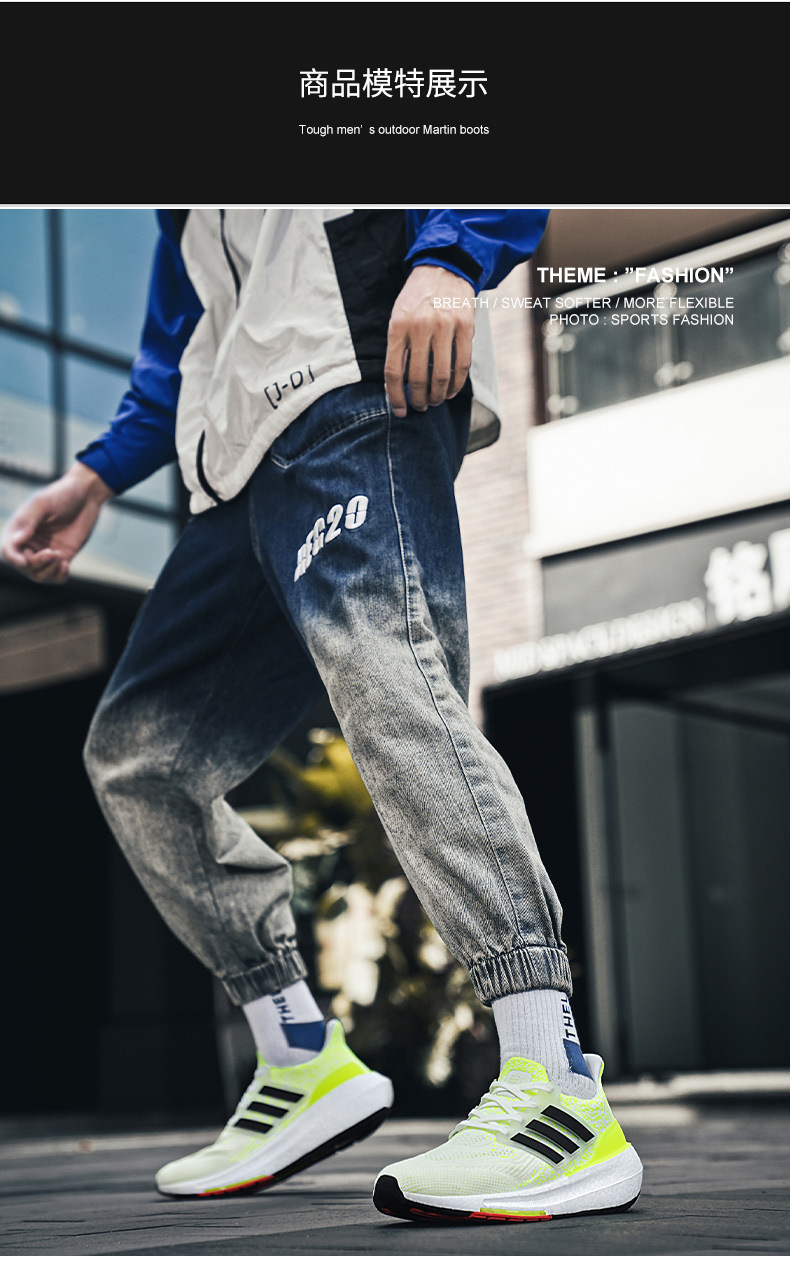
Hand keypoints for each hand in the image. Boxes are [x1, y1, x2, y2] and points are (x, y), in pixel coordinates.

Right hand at [0, 462, 112, 583]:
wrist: (86, 496)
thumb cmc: (61, 494)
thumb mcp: (42, 503)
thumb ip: (28, 522)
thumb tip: (16, 541)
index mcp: (19, 530)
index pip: (8, 550)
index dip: (13, 558)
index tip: (24, 561)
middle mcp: (30, 543)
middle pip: (23, 566)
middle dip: (36, 563)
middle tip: (52, 553)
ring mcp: (46, 552)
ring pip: (38, 575)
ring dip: (48, 571)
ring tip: (60, 557)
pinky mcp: (63, 557)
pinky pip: (56, 577)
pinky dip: (59, 576)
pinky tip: (66, 565)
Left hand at [384, 265, 474, 417]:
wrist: (443, 267)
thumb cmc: (417, 298)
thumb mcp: (398, 316)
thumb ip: (398, 347)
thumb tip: (397, 386)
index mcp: (398, 325)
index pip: (394, 371)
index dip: (395, 397)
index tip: (399, 411)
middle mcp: (421, 326)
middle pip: (418, 377)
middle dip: (418, 399)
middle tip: (419, 407)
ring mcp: (445, 326)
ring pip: (441, 375)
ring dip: (437, 395)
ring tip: (433, 401)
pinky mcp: (465, 326)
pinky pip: (462, 364)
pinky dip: (456, 384)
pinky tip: (450, 391)